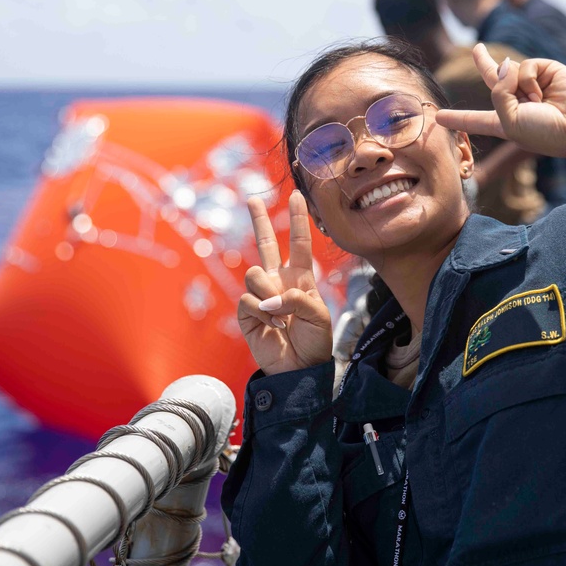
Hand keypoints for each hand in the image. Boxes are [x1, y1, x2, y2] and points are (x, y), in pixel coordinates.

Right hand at [238, 191, 332, 375]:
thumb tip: (269, 297)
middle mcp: (278, 282)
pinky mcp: (247, 312)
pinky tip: (272, 325)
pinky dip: (262, 312)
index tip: (298, 196)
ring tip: (281, 316)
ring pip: (254, 274)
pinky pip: (248, 299)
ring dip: (269, 294)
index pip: (300, 243)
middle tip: (252, 199)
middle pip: (266, 245)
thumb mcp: (318, 316)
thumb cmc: (315, 342)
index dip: (299, 220)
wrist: (300, 369)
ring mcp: (261, 296)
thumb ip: (297, 298)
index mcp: (301, 278)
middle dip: (259, 222)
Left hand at [435, 43, 565, 158]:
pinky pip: (525, 66)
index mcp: (505, 122)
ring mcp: (531, 85)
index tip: (439, 117)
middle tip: (475, 47)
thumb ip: (498, 95)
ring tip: (536, 102)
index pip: (475, 119)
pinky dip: (529, 79)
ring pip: (507, 72)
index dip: (458, 119)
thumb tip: (505, 63)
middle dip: (483, 63)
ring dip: (517, 86)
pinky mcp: (545, 71)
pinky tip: (541, 92)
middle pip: (493, 79)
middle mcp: (516, 102)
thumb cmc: (544, 132)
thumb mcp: (510, 123)